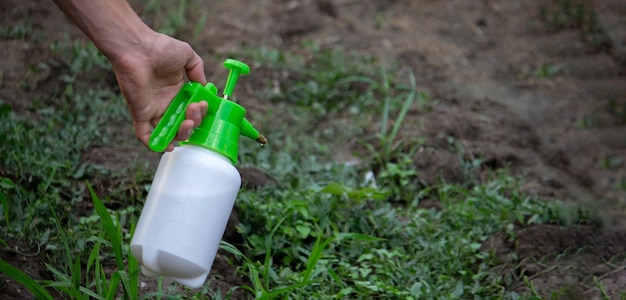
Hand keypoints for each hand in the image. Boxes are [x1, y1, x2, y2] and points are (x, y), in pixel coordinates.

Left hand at [110, 31, 207, 151]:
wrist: (137, 48)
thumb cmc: (160, 48)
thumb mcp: (187, 55)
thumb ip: (198, 70)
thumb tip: (204, 86)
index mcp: (178, 91)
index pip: (192, 110)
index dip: (201, 112)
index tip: (203, 103)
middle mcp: (166, 102)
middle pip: (184, 123)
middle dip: (194, 122)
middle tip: (194, 108)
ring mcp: (153, 109)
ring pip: (169, 132)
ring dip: (182, 134)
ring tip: (187, 122)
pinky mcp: (140, 114)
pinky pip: (146, 136)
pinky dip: (155, 145)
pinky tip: (168, 146)